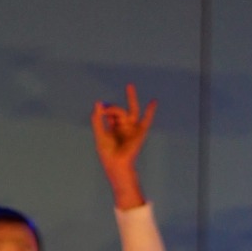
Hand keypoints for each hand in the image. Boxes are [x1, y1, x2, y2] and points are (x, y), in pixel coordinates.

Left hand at [90, 84, 155, 209]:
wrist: (117, 164)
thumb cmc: (108, 153)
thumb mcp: (100, 134)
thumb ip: (97, 119)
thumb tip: (98, 103)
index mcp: (114, 128)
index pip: (110, 113)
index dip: (106, 110)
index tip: (102, 112)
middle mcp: (124, 127)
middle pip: (119, 110)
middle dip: (113, 107)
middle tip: (107, 107)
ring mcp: (132, 128)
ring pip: (130, 110)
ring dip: (131, 98)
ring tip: (129, 86)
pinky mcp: (139, 132)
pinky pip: (146, 120)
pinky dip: (150, 111)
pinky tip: (154, 102)